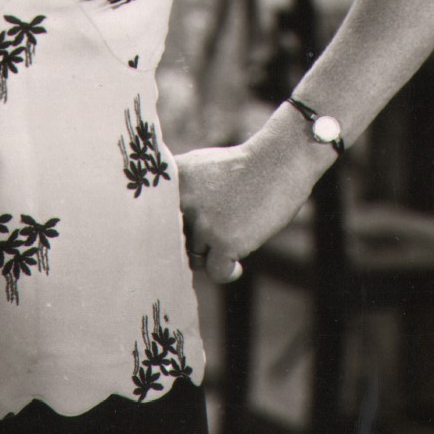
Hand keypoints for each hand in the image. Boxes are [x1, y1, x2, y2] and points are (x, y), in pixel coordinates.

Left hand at [173, 132, 321, 283]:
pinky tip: (237, 265)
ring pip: (195, 257)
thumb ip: (178, 193)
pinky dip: (227, 272)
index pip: (153, 220)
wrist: (280, 161)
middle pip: (174, 242)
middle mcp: (183, 203)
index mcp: (172, 182)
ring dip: (212, 254)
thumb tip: (167, 230)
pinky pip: (216, 272)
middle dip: (192, 243)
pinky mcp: (226, 242)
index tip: (178, 234)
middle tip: (214, 235)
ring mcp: (204, 224)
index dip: (164, 232)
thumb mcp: (199, 166)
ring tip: (233, 239)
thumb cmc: (243, 166)